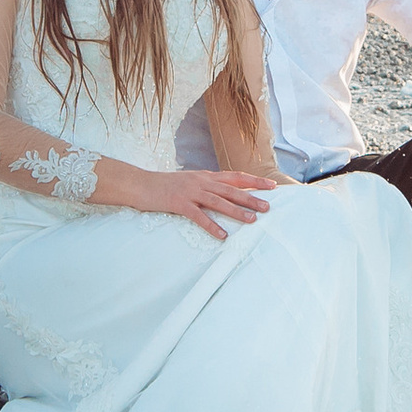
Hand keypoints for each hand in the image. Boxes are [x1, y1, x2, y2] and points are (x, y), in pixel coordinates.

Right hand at [137, 168, 280, 239]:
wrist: (140, 184)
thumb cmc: (165, 185)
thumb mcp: (189, 181)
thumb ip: (206, 185)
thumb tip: (225, 193)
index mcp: (205, 176)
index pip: (235, 177)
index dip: (254, 181)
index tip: (272, 186)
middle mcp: (201, 181)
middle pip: (231, 190)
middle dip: (251, 197)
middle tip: (268, 207)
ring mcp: (190, 192)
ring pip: (218, 202)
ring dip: (236, 211)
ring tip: (252, 220)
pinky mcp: (179, 203)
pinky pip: (198, 216)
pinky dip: (211, 226)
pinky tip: (222, 235)